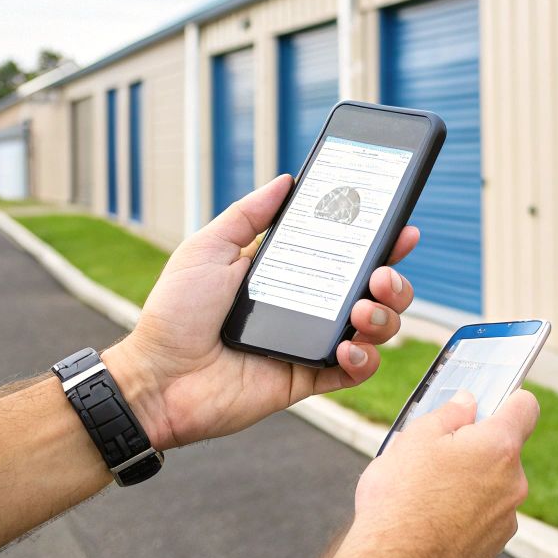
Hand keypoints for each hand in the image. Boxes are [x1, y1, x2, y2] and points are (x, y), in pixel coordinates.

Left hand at [101, 174, 418, 449]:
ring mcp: (311, 343)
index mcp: (289, 273)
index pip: (347, 252)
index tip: (401, 227)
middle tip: (382, 274)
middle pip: (376, 290)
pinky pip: (356, 371)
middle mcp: (308, 306)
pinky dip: (364, 359)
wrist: (157, 378)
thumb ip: (250, 215)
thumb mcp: (207, 249)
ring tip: (362, 311)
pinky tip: (347, 348)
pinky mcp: (309, 378)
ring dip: (384, 317)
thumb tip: (287, 180)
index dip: (380, 240)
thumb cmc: (174, 314)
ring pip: (376, 329)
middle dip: (394, 280)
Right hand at [234, 391, 539, 557]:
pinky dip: (463, 516)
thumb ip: (448, 414)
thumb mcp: (414, 440)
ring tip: (423, 495)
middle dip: (474, 448)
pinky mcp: (493, 549)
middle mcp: (514, 482)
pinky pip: (482, 518)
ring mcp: (507, 519)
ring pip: (490, 487)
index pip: (525, 406)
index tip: (489, 401)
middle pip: (502, 450)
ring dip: (467, 484)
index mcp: (500, 446)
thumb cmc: (400, 500)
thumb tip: (468, 404)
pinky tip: (428, 524)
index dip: (509, 398)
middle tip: (433, 454)